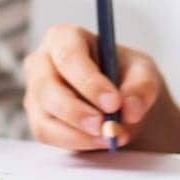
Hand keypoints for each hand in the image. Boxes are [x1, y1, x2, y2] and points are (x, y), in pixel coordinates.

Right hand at [22, 24, 164, 149]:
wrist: (121, 102)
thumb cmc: (125, 76)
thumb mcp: (143, 73)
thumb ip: (142, 86)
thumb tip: (129, 109)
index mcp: (64, 37)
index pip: (68, 56)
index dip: (88, 81)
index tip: (114, 102)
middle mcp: (41, 63)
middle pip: (46, 87)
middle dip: (77, 111)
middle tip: (107, 126)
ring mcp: (35, 93)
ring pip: (44, 116)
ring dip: (78, 133)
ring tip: (111, 136)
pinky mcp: (37, 119)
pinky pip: (48, 135)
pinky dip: (76, 142)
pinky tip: (100, 141)